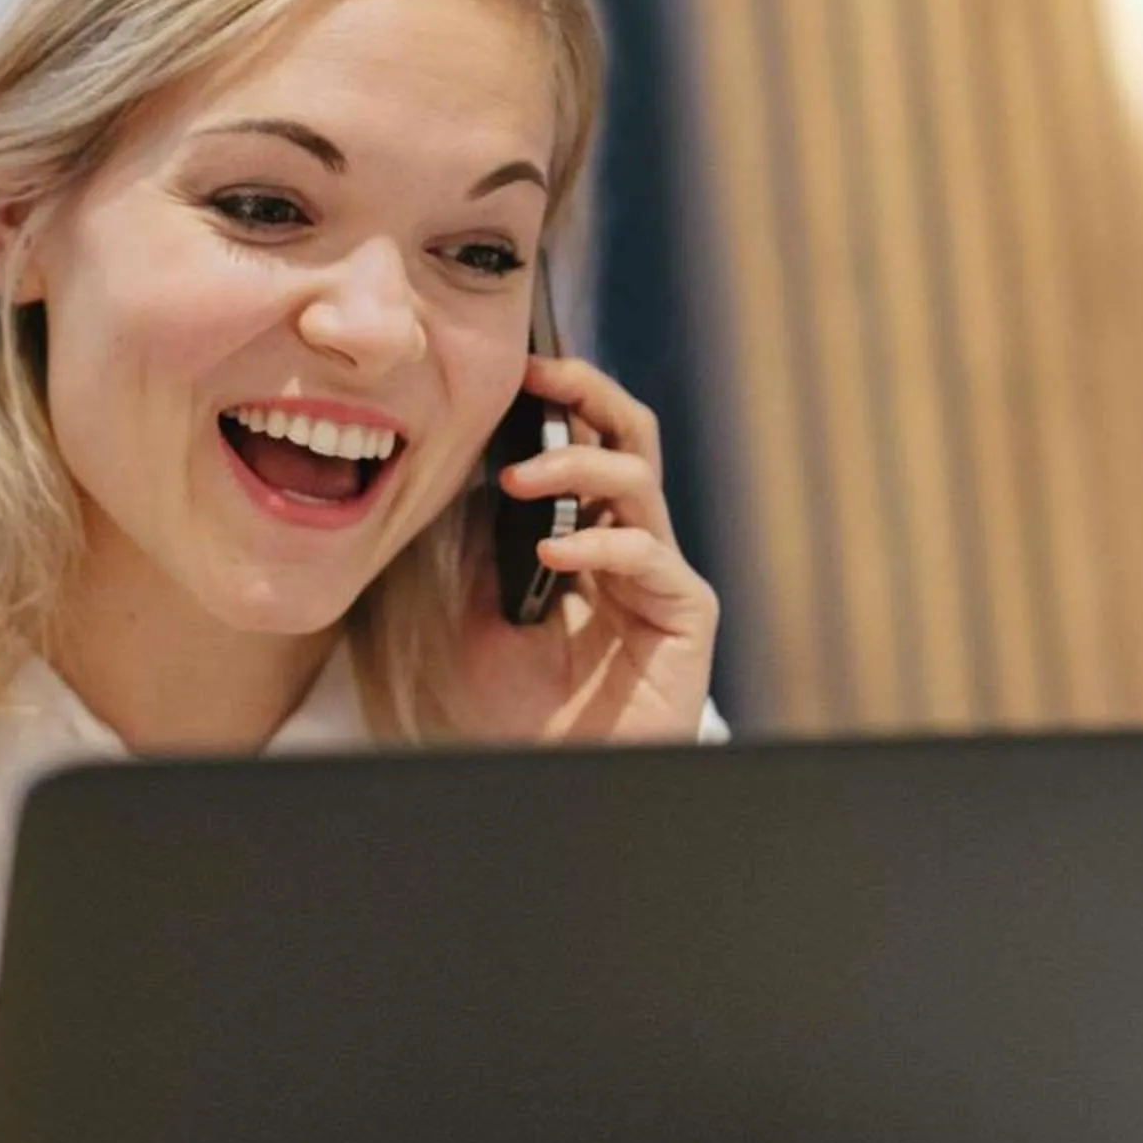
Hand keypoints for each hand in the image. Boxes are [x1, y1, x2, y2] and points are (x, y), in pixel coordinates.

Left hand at [450, 354, 719, 743]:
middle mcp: (629, 541)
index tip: (512, 368)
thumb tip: (458, 465)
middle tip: (537, 375)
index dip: (558, 397)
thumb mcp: (472, 609)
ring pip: (635, 479)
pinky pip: (649, 554)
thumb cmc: (516, 704)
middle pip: (627, 435)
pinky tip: (551, 552)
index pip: (584, 440)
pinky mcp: (684, 613)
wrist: (551, 774)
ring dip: (574, 465)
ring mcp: (659, 573)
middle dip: (586, 392)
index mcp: (585, 530)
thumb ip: (478, 542)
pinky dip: (599, 543)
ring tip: (516, 478)